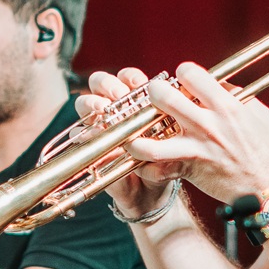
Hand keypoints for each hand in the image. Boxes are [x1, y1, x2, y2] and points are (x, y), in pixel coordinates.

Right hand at [85, 68, 184, 217]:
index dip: (130, 76)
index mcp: (136, 102)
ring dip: (92, 103)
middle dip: (108, 84)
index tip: (140, 83)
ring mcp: (100, 126)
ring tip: (103, 110)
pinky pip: (78, 133)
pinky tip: (92, 132)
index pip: (126, 77)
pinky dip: (83, 131)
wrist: (155, 193)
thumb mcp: (174, 138)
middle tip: (119, 95)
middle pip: (100, 83)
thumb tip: (190, 99)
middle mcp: (116, 110)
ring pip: (85, 103)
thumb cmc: (167, 158)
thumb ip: (178, 119)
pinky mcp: (91, 146)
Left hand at [123, 63, 268, 206]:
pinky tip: (139, 157)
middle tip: (154, 97)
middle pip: (164, 97)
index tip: (183, 80)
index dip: (183, 73)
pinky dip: (143, 163)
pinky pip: (156, 166)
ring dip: (136, 130)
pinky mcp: (189, 169)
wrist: (268, 188)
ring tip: (135, 128)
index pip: (191, 74)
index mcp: (227, 106)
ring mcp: (196, 148)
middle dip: (153, 92)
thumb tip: (216, 82)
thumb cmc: (265, 150)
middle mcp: (208, 125)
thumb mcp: (258, 113)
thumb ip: (235, 95)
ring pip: (152, 136)